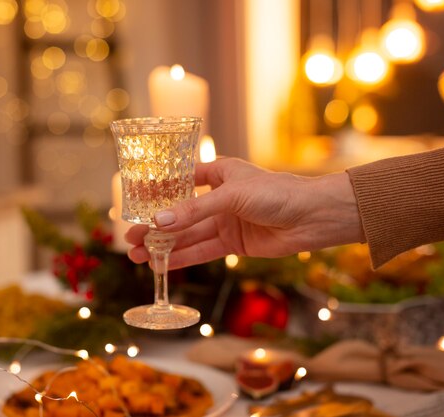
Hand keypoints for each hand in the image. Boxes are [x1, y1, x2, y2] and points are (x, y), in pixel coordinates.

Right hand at [125, 157, 364, 268]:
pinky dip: (183, 257)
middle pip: (179, 214)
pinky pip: (202, 250)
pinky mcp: (233, 243)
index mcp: (218, 173)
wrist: (313, 217)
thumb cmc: (277, 193)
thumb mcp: (231, 195)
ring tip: (136, 256)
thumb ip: (194, 211)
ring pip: (187, 235)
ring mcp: (225, 221)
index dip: (156, 194)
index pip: (179, 182)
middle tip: (129, 239)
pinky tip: (162, 263)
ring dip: (163, 246)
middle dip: (154, 227)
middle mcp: (219, 197)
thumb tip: (158, 222)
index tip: (133, 205)